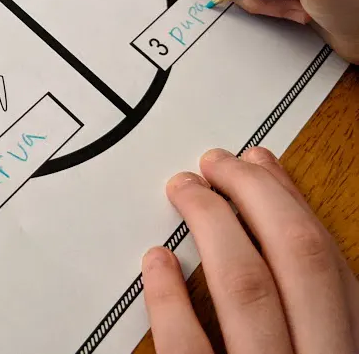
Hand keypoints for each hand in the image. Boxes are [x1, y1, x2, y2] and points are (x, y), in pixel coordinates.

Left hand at [142, 147, 358, 352]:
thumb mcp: (312, 349)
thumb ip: (306, 317)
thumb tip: (275, 237)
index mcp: (344, 350)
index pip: (330, 265)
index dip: (293, 204)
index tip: (262, 167)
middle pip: (297, 259)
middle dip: (257, 195)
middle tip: (218, 163)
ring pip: (246, 289)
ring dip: (213, 225)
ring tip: (185, 191)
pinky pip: (185, 346)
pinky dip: (169, 296)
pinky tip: (157, 261)